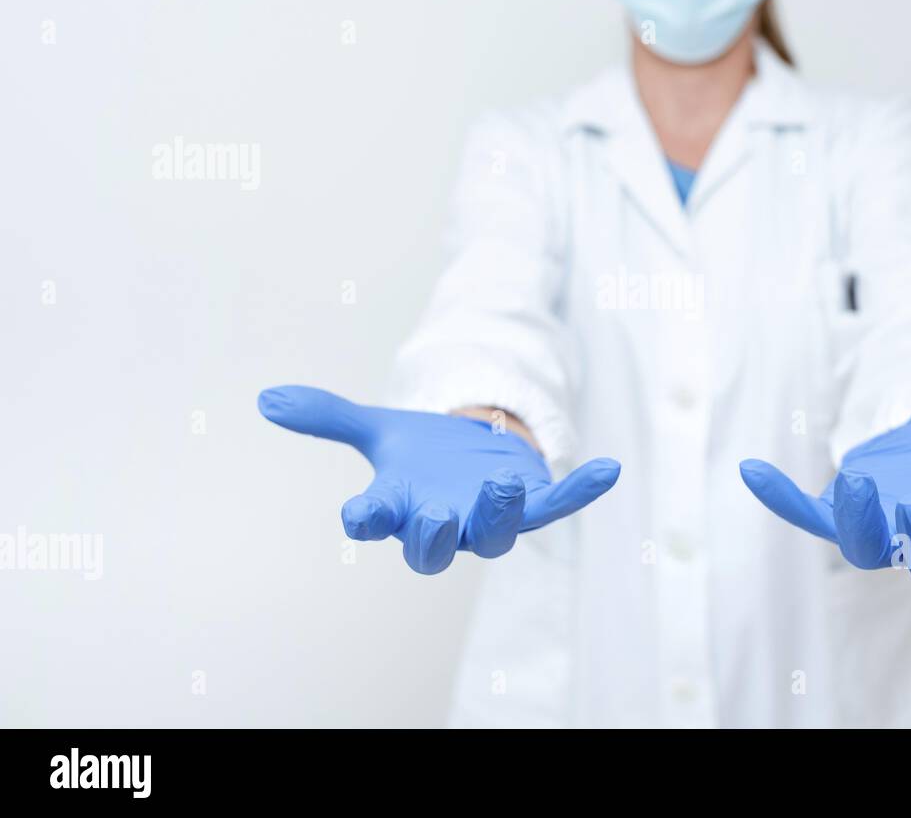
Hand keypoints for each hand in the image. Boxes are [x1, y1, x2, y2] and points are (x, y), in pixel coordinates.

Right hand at [257, 386, 620, 573]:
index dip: (365, 519)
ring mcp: (490, 517)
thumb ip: (328, 417)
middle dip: (433, 535)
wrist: (474, 456)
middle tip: (432, 516)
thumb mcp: (379, 428)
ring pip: (496, 534)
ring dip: (501, 513)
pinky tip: (609, 468)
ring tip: (505, 482)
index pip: (373, 520)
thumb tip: (267, 398)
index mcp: (399, 506)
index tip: (356, 514)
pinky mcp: (534, 504)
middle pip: (433, 547)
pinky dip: (581, 489)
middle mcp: (443, 522)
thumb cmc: (422, 454)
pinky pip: (558, 506)